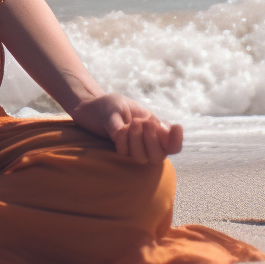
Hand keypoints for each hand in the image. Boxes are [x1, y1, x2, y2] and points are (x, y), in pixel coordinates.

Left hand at [67, 93, 182, 163]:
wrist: (87, 106)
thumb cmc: (109, 105)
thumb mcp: (123, 107)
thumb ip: (138, 123)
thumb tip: (155, 132)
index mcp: (153, 129)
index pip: (172, 144)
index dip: (177, 140)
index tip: (176, 127)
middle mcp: (145, 143)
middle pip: (160, 156)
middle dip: (153, 140)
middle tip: (141, 122)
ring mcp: (132, 149)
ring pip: (143, 158)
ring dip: (137, 141)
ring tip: (129, 125)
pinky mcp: (118, 151)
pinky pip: (125, 154)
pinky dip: (122, 142)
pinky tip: (117, 131)